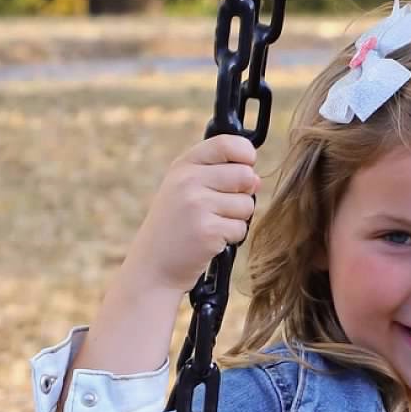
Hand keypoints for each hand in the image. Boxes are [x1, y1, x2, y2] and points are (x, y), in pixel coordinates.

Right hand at [126, 132, 262, 293]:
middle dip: (243, 194)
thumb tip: (257, 178)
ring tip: (212, 225)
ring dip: (237, 219)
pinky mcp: (208, 231)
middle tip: (222, 208)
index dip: (245, 154)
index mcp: (183, 166)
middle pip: (245, 175)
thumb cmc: (175, 228)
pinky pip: (241, 228)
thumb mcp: (184, 190)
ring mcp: (197, 205)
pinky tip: (211, 241)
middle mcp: (189, 181)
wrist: (153, 267)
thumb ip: (218, 176)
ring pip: (247, 204)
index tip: (246, 165)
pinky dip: (232, 238)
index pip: (226, 143)